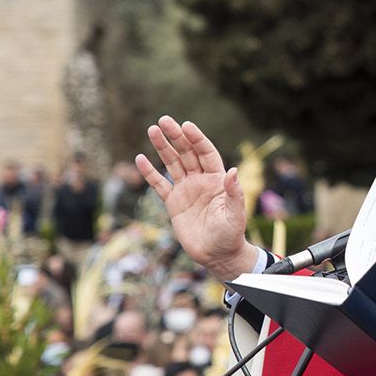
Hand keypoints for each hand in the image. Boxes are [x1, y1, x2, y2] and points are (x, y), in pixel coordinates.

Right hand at [137, 117, 255, 280]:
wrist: (217, 255)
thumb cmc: (231, 234)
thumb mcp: (235, 214)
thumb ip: (234, 192)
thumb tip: (233, 171)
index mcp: (217, 179)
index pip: (205, 153)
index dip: (196, 139)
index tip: (186, 126)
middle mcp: (200, 180)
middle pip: (186, 153)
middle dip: (176, 136)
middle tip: (163, 120)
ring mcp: (186, 190)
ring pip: (172, 164)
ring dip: (162, 147)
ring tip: (152, 129)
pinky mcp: (173, 203)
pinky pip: (159, 184)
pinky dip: (150, 173)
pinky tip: (140, 159)